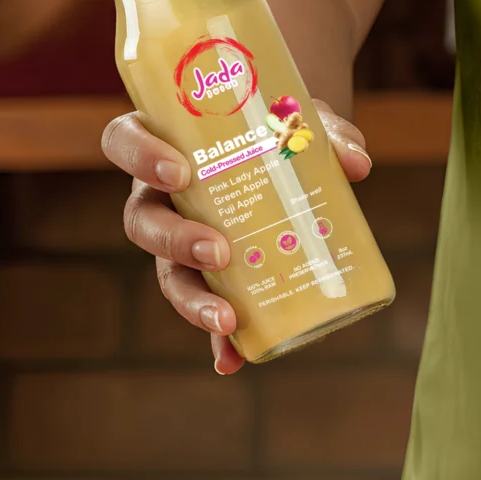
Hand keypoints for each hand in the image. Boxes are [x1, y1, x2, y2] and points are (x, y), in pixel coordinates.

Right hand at [102, 100, 372, 373]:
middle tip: (218, 252)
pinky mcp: (208, 275)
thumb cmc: (273, 126)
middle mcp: (161, 194)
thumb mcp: (294, 119)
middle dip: (174, 240)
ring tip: (227, 320)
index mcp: (166, 142)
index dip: (140, 157)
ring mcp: (180, 238)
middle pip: (142, 221)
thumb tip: (356, 163)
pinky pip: (205, 307)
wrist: (283, 146)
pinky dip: (217, 339)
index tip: (178, 173)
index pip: (124, 141)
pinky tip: (233, 359)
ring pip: (166, 273)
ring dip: (192, 300)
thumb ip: (323, 132)